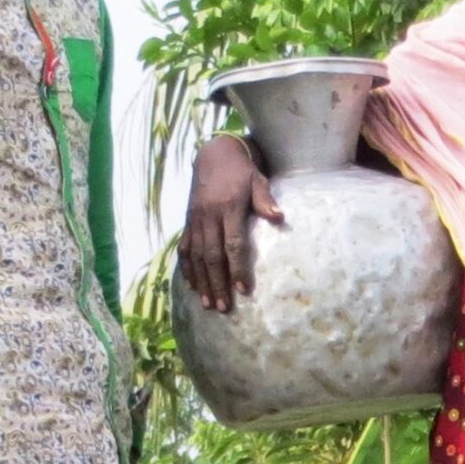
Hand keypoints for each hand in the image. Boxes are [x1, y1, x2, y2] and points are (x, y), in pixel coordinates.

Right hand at [179, 133, 282, 314]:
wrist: (213, 155)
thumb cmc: (242, 172)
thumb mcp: (257, 181)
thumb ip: (266, 200)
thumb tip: (280, 218)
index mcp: (228, 208)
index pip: (232, 244)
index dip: (237, 268)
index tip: (243, 289)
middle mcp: (208, 216)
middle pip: (212, 256)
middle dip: (217, 283)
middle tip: (224, 307)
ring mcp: (195, 220)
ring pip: (196, 256)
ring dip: (201, 282)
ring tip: (208, 304)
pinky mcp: (187, 222)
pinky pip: (184, 249)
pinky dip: (187, 269)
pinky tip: (192, 285)